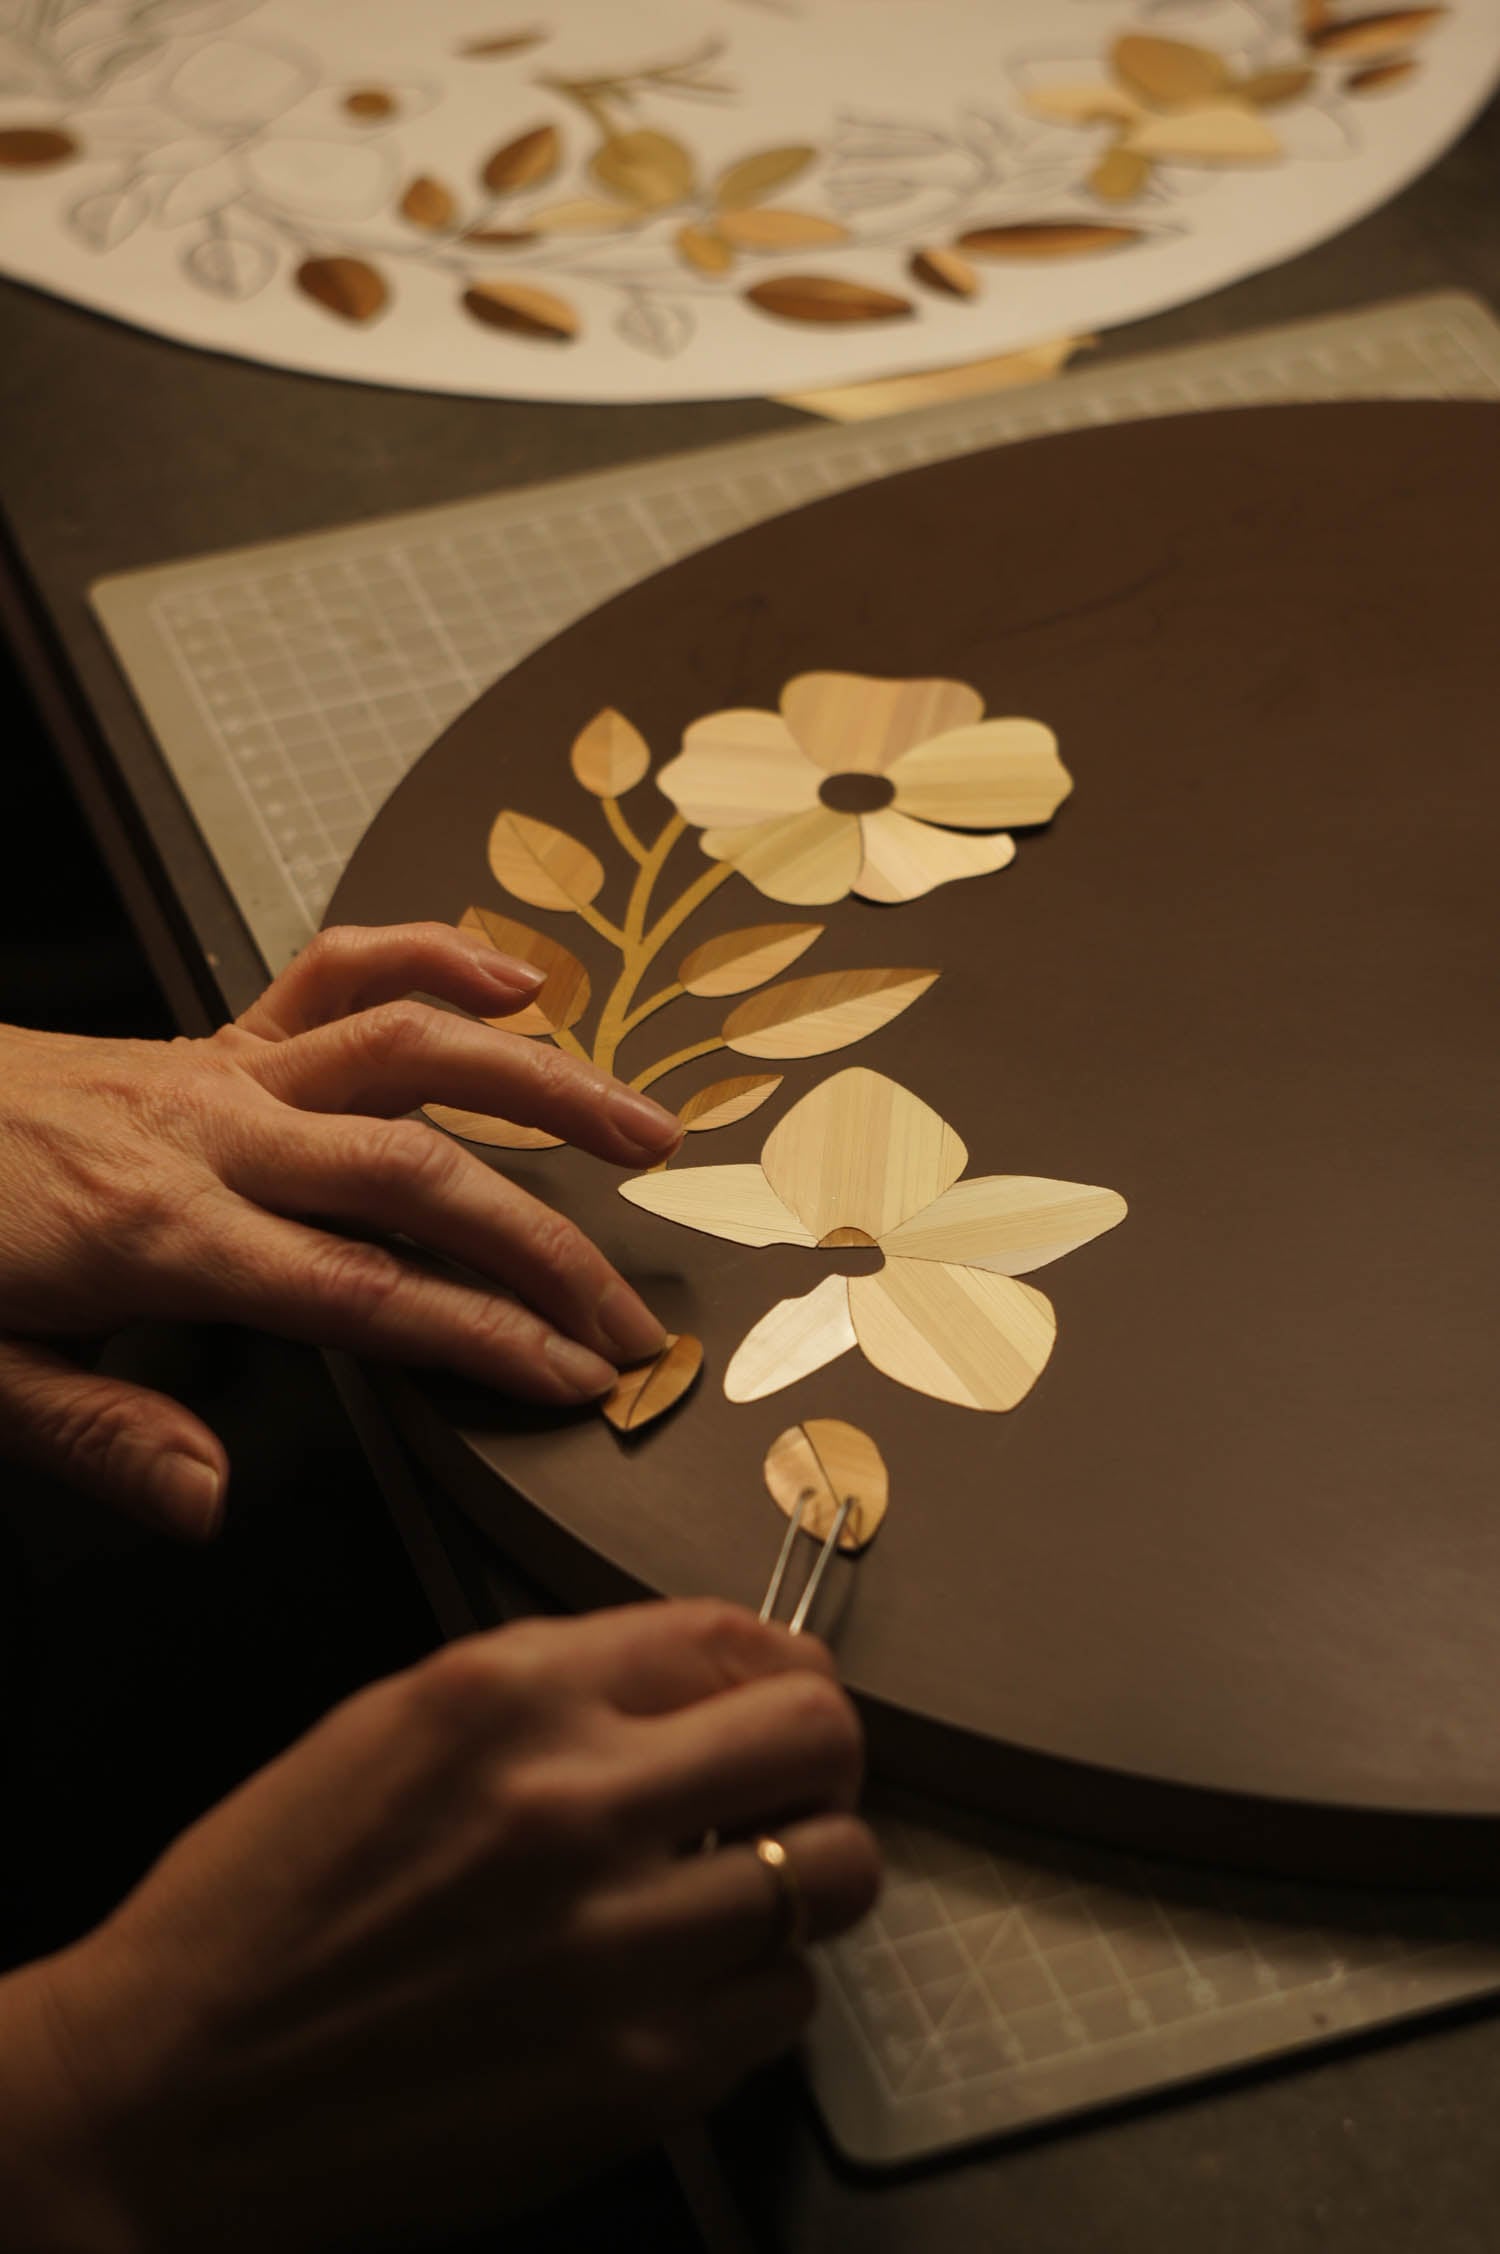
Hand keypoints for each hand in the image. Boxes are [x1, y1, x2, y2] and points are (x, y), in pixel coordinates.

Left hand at [0, 924, 681, 1535]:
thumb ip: (99, 1432)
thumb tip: (209, 1500)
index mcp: (163, 1234)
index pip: (366, 1290)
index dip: (486, 1335)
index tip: (573, 1373)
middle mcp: (216, 1136)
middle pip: (421, 1175)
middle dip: (547, 1246)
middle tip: (630, 1310)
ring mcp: (222, 1071)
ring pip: (410, 1050)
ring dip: (540, 1083)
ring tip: (642, 1128)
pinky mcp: (215, 1035)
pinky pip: (338, 971)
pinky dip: (432, 955)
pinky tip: (514, 976)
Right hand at [1, 1601, 880, 2253]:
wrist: (164, 2090)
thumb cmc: (263, 1905)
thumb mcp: (395, 1723)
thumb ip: (556, 1687)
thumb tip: (702, 1684)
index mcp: (506, 1694)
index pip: (732, 1634)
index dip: (778, 1660)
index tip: (780, 1689)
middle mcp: (574, 1802)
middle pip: (820, 1736)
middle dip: (818, 1754)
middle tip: (789, 1786)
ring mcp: (617, 1946)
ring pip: (836, 1874)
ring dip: (803, 1875)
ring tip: (739, 1890)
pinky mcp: (635, 2075)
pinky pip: (785, 2004)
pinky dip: (755, 1991)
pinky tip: (682, 1986)